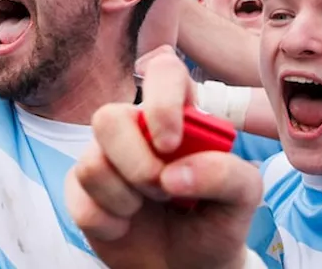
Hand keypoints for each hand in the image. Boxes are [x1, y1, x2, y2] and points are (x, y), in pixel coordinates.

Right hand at [65, 49, 260, 268]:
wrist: (188, 266)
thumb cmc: (215, 220)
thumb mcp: (244, 198)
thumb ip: (227, 174)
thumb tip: (175, 174)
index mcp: (179, 114)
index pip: (163, 72)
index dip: (161, 102)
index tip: (171, 144)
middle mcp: (135, 127)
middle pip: (108, 117)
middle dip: (137, 165)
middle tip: (164, 190)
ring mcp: (104, 156)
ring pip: (90, 161)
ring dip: (125, 198)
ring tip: (147, 208)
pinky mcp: (81, 188)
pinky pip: (78, 197)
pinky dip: (108, 222)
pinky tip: (125, 226)